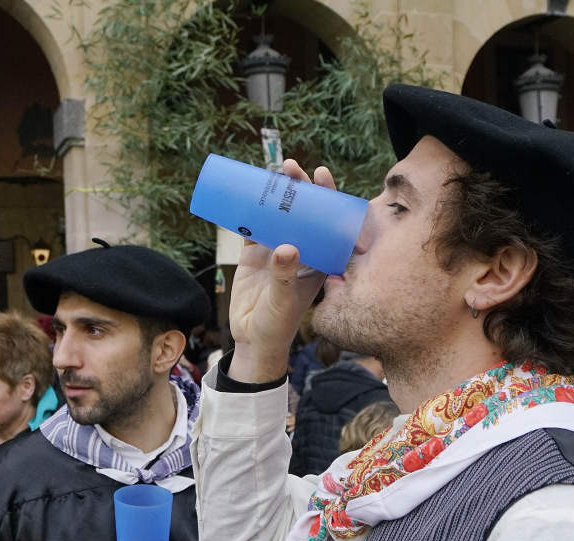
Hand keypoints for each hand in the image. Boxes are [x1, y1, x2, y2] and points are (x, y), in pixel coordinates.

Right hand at [228, 159, 335, 382]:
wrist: (252, 339)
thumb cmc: (277, 325)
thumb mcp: (284, 303)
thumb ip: (286, 277)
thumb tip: (285, 248)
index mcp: (319, 259)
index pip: (328, 221)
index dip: (328, 197)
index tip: (321, 176)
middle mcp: (301, 250)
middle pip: (303, 211)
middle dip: (299, 187)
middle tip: (290, 168)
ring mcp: (276, 249)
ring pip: (278, 214)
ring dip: (275, 193)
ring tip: (271, 171)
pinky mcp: (254, 253)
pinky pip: (253, 225)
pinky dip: (249, 209)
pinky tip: (245, 191)